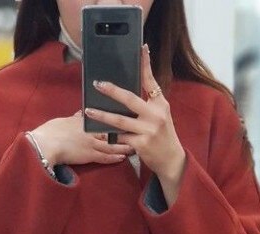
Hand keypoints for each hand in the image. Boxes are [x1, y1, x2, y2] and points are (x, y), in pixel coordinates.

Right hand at [30, 111, 134, 166]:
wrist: (45, 144)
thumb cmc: (51, 131)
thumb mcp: (65, 121)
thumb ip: (75, 118)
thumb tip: (81, 114)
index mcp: (85, 120)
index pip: (104, 118)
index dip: (116, 119)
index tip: (127, 117)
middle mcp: (91, 130)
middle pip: (112, 131)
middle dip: (126, 132)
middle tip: (138, 132)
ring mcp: (92, 143)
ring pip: (112, 144)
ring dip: (124, 146)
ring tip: (135, 146)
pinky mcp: (89, 155)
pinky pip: (105, 157)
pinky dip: (114, 157)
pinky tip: (122, 158)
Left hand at [84, 43, 185, 186]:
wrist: (171, 159)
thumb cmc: (163, 136)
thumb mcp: (160, 116)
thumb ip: (148, 104)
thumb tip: (126, 93)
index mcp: (161, 104)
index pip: (151, 81)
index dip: (145, 64)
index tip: (141, 48)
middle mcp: (156, 115)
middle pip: (130, 99)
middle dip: (112, 90)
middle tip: (98, 84)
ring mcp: (148, 130)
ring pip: (119, 120)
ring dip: (102, 115)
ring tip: (89, 110)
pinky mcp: (141, 144)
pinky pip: (120, 138)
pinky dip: (109, 136)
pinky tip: (99, 132)